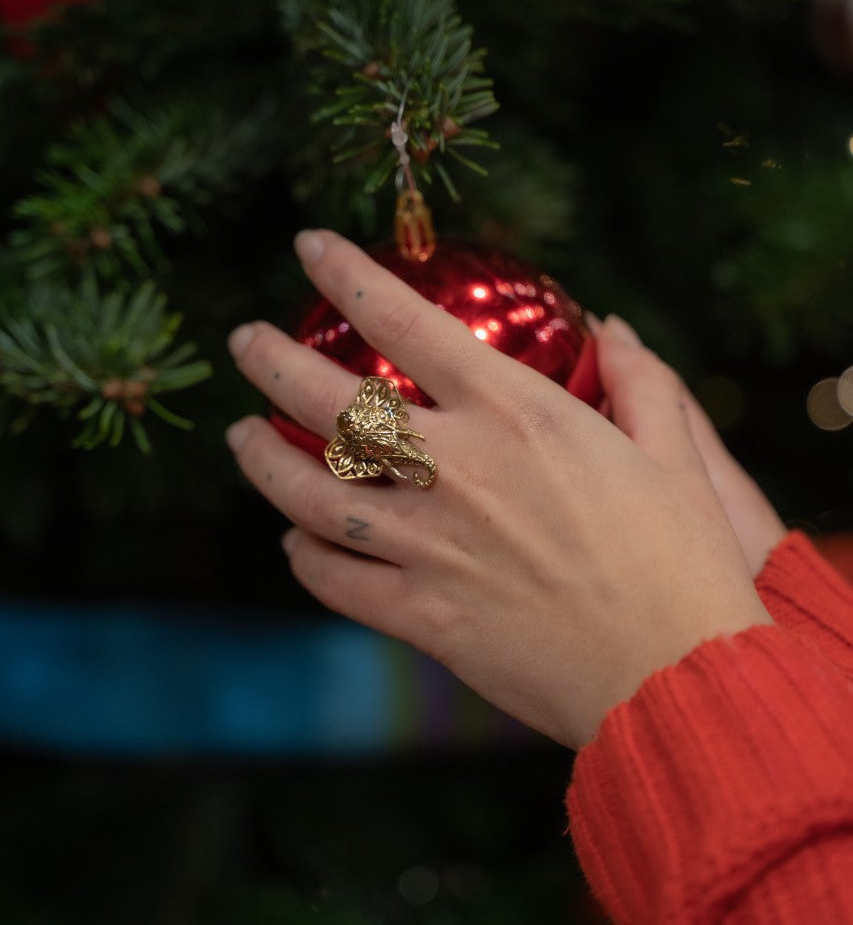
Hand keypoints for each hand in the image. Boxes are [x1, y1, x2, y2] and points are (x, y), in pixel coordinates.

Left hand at [226, 230, 771, 747]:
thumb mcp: (673, 456)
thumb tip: (614, 325)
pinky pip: (337, 581)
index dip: (347, 275)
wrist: (676, 677)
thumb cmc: (683, 563)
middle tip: (244, 341)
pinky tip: (295, 541)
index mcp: (517, 415)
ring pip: (310, 493)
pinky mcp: (422, 617)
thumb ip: (641, 380)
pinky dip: (306, 557)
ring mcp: (431, 547)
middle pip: (331, 403)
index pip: (406, 323)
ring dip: (261, 460)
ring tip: (240, 437)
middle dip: (271, 362)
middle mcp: (458, 471)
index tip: (309, 247)